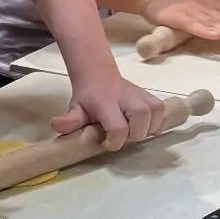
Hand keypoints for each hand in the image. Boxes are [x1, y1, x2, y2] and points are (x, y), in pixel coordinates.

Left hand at [51, 74, 167, 150]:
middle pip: (141, 117)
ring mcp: (141, 95)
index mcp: (106, 101)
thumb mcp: (75, 108)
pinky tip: (147, 128)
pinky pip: (163, 111)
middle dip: (135, 134)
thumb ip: (69, 120)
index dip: (115, 140)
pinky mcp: (151, 96)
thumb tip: (56, 125)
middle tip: (123, 137)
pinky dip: (160, 123)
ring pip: (156, 112)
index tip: (107, 143)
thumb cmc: (87, 98)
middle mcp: (126, 96)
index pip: (118, 126)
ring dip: (149, 129)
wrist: (98, 75)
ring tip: (135, 132)